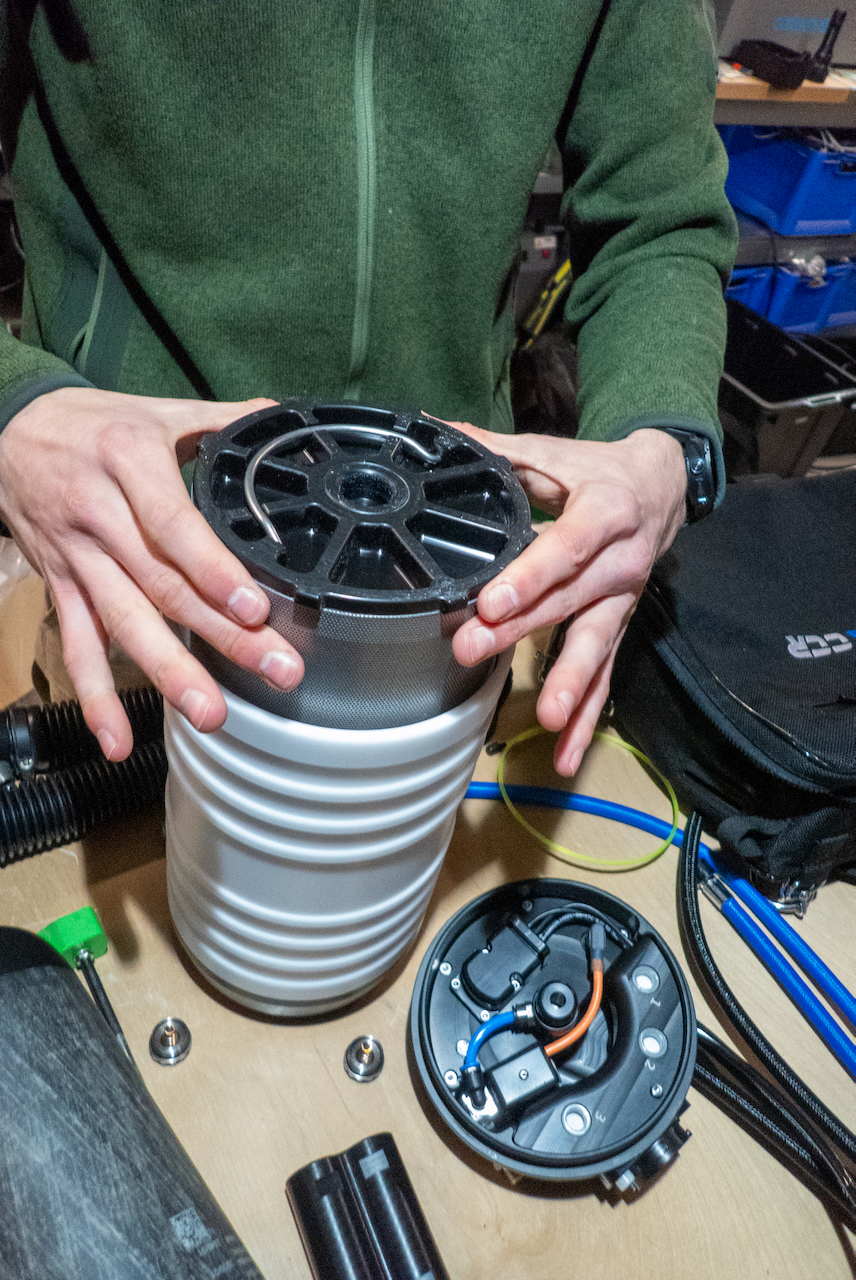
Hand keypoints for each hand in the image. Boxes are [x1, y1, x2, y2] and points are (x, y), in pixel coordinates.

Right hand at [0, 387, 304, 759]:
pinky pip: (77, 646)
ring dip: (169, 672)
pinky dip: (95, 696)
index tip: (253, 608)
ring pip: (125, 622)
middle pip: (163, 585)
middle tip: (273, 670)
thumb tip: (281, 420)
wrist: (5, 432)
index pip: (175, 525)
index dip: (213, 570)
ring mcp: (78, 557)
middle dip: (221, 635)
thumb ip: (221, 420)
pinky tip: (116, 740)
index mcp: (130, 463)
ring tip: (209, 714)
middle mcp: (101, 515)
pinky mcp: (61, 586)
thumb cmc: (89, 425)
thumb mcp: (154, 411)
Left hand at [449, 426, 686, 774]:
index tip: (492, 600)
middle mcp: (621, 561)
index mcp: (605, 511)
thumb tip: (435, 430)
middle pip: (570, 601)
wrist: (662, 485)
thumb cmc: (597, 471)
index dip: (530, 574)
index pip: (566, 546)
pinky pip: (607, 677)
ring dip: (572, 685)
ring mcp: (623, 601)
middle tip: (477, 650)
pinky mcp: (620, 627)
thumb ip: (496, 451)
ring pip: (596, 645)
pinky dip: (589, 717)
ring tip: (550, 720)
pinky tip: (569, 752)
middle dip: (523, 631)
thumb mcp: (553, 454)